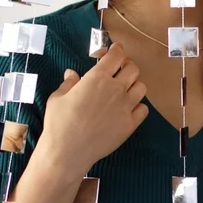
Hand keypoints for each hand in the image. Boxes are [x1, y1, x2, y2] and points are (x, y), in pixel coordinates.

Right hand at [42, 42, 148, 176]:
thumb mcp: (58, 98)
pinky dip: (138, 106)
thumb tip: (72, 74)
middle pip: (133, 69)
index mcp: (97, 78)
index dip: (117, 50)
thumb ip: (69, 83)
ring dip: (134, 86)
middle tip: (120, 70)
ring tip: (125, 90)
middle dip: (127, 66)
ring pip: (141, 87)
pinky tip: (129, 109)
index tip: (116, 49)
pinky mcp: (130, 124)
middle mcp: (115, 89)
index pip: (116, 55)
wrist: (67, 153)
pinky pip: (144, 109)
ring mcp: (125, 107)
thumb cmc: (59, 123)